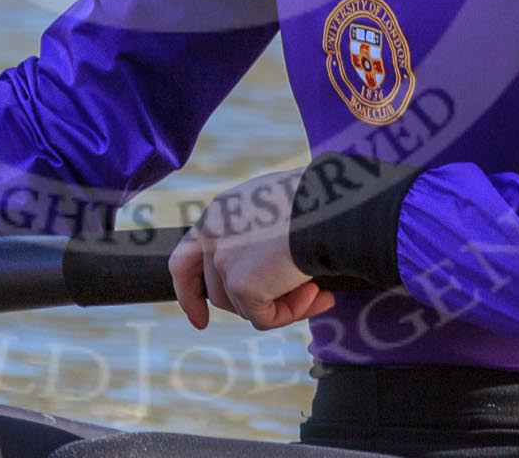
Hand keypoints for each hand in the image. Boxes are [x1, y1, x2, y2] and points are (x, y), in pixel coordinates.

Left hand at [168, 166, 334, 331]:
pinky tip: (318, 294)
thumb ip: (258, 234)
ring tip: (316, 289)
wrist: (332, 203)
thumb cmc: (318, 198)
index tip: (200, 319)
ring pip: (242, 307)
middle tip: (289, 305)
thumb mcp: (275, 206)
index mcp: (219, 211)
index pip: (186, 259)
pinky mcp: (241, 284)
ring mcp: (223, 260)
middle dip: (248, 305)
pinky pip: (264, 318)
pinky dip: (292, 313)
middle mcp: (213, 233)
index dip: (190, 292)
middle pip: (217, 291)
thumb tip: (269, 269)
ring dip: (280, 305)